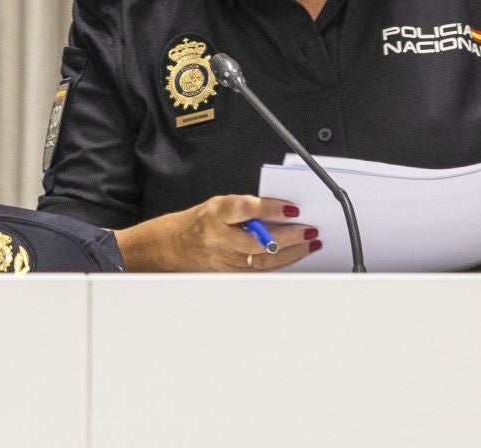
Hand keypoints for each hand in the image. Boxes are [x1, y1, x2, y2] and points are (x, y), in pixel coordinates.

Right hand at [114, 195, 316, 271]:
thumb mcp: (218, 205)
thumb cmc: (197, 223)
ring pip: (264, 259)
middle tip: (310, 229)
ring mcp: (224, 260)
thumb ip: (246, 208)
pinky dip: (281, 263)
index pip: (246, 209)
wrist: (170, 247)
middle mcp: (218, 238)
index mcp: (214, 214)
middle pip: (259, 240)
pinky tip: (295, 255)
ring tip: (310, 242)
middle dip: (289, 236)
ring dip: (291, 251)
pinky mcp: (229, 275)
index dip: (270, 208)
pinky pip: (260, 271)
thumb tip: (281, 210)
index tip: (292, 207)